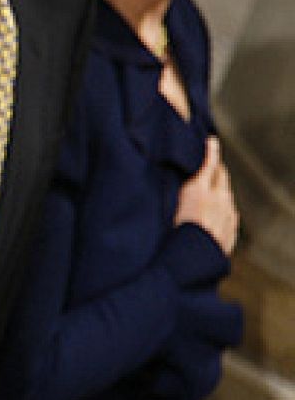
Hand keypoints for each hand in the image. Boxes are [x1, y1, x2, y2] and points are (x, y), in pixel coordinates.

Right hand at [176, 137, 237, 255]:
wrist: (193, 259)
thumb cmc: (173, 232)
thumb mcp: (168, 203)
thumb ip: (177, 185)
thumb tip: (173, 172)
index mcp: (200, 189)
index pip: (209, 163)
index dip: (210, 151)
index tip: (211, 140)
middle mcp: (219, 198)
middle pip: (221, 176)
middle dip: (216, 167)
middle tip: (210, 161)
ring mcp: (228, 215)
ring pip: (226, 194)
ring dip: (220, 187)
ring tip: (210, 187)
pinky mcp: (231, 229)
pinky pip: (230, 212)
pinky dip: (224, 206)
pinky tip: (217, 210)